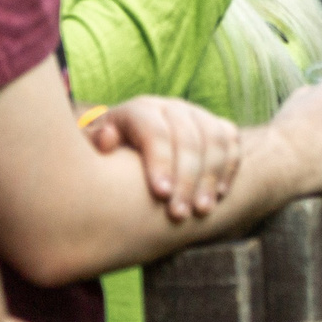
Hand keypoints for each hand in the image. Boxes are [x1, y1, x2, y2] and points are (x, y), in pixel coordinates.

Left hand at [85, 96, 241, 220]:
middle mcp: (170, 107)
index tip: (161, 194)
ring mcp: (196, 115)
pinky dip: (229, 167)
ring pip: (214, 139)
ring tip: (202, 211)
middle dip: (187, 178)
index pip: (154, 130)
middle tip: (179, 214)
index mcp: (138, 111)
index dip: (160, 161)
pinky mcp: (216, 127)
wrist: (130, 148)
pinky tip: (219, 194)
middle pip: (188, 137)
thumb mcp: (90, 152)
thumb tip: (107, 138)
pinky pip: (231, 142)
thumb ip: (93, 145)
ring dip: (211, 176)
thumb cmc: (107, 159)